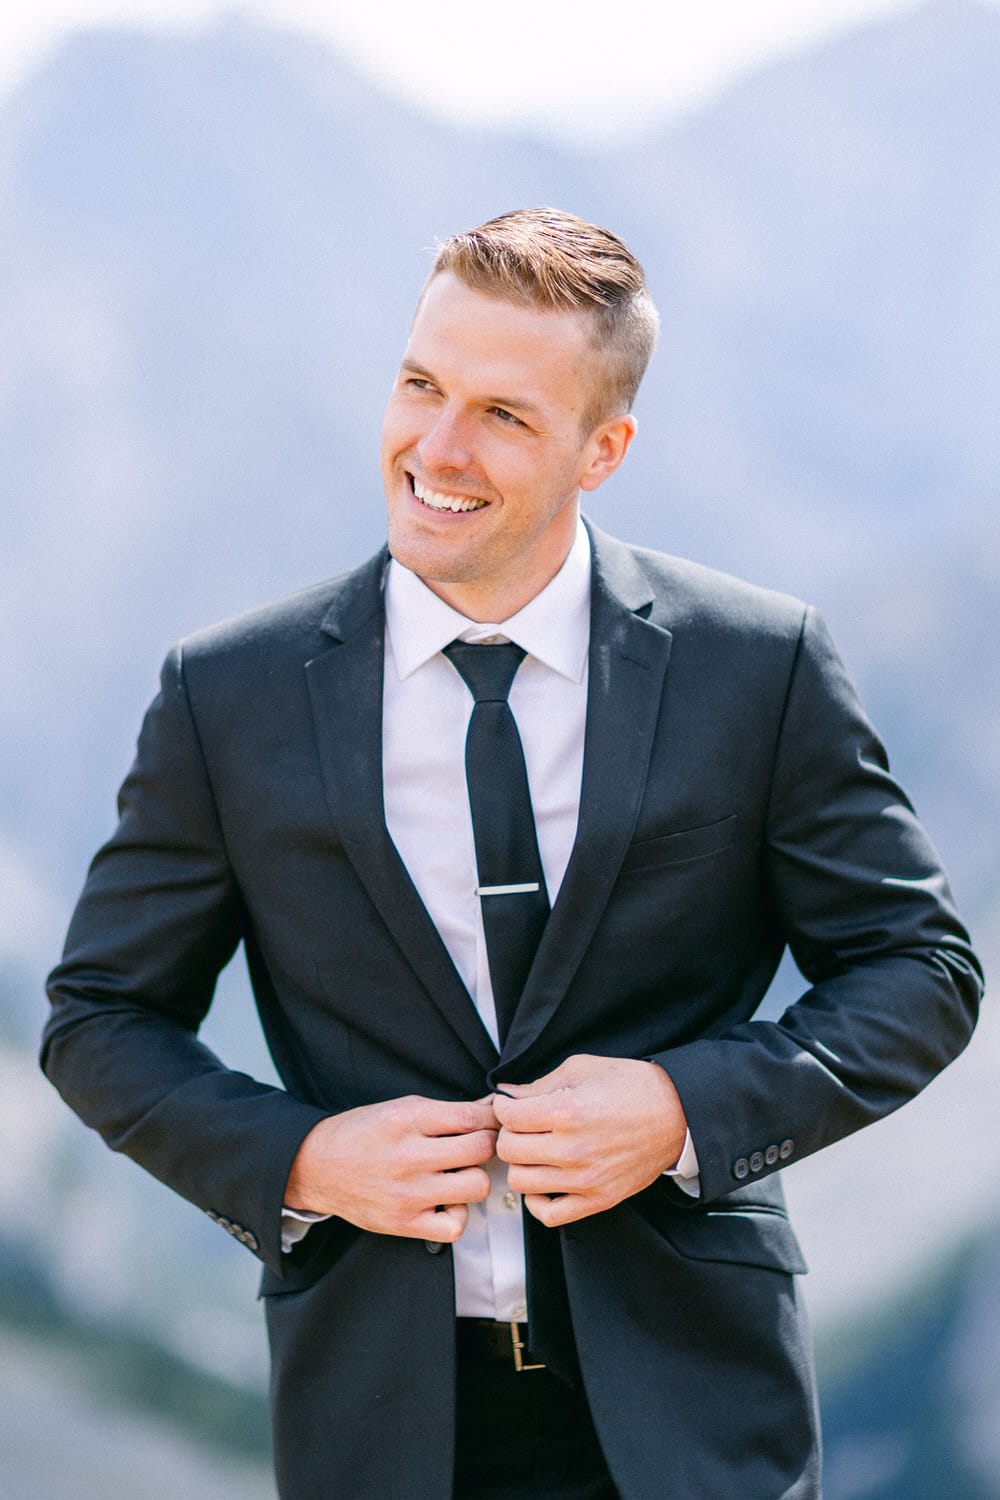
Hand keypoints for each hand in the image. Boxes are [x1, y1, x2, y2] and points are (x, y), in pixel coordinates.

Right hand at [284, 1095, 497, 1241]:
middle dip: (486, 1144)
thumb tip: (490, 1107)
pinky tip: (446, 1201)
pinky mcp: (404, 1223)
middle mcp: (408, 1155)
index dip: (491, 1119)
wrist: (317, 1166)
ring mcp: (407, 1193)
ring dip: (474, 1177)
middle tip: (476, 1146)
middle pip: (480, 1149)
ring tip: (459, 1172)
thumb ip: (447, 1110)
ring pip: (476, 1186)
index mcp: (407, 1119)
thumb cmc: (361, 1133)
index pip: (472, 1117)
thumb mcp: (401, 1107)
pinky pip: (456, 1226)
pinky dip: (458, 1214)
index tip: (491, 1121)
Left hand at [492, 1055, 686, 1226]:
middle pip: (509, 1150)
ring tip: (533, 1151)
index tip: (511, 1105)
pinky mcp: (599, 1199)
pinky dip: (538, 1202)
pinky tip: (544, 1182)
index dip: (504, 1107)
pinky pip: (550, 1215)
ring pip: (521, 1182)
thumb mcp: (582, 1068)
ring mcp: (585, 1179)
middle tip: (521, 1126)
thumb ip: (540, 1084)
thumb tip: (507, 1095)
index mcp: (567, 1111)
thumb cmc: (632, 1086)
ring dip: (521, 1164)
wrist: (676, 1113)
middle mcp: (572, 1149)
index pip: (509, 1117)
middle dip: (509, 1134)